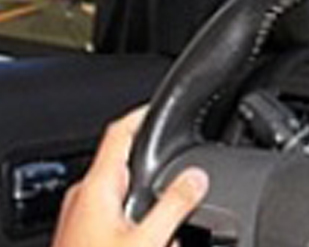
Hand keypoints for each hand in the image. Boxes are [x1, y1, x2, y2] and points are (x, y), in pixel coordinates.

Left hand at [51, 107, 208, 246]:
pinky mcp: (84, 237)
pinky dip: (140, 221)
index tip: (162, 107)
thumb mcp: (148, 241)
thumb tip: (197, 176)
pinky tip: (156, 242)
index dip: (142, 114)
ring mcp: (80, 218)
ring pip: (123, 194)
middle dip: (157, 169)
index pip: (119, 132)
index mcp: (97, 187)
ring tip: (172, 225)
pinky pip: (118, 216)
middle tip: (185, 173)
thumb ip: (175, 204)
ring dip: (150, 202)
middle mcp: (84, 197)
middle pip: (126, 165)